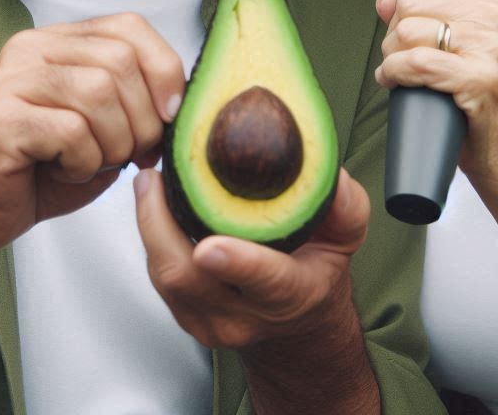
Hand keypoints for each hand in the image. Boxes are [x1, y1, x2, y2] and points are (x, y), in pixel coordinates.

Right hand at [0, 13, 183, 258]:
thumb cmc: (43, 170)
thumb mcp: (104, 126)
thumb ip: (137, 100)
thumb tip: (180, 101)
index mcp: (59, 40)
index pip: (130, 26)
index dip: (164, 70)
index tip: (170, 116)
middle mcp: (31, 48)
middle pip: (121, 61)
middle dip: (143, 118)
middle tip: (132, 154)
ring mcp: (11, 80)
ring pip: (99, 93)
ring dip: (114, 142)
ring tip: (96, 162)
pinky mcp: (0, 120)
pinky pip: (72, 132)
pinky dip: (85, 163)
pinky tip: (66, 172)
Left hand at [134, 166, 368, 350]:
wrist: (295, 321)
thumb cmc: (317, 268)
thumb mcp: (345, 237)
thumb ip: (347, 208)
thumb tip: (335, 178)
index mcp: (292, 294)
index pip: (267, 281)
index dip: (238, 264)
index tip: (212, 245)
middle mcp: (246, 316)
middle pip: (191, 281)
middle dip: (161, 229)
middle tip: (155, 177)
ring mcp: (210, 320)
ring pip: (167, 277)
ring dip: (150, 226)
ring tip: (150, 182)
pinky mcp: (184, 313)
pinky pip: (159, 274)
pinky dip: (151, 235)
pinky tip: (153, 201)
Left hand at [375, 0, 497, 192]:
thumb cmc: (481, 97)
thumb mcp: (461, 45)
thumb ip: (424, 15)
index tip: (405, 12)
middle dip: (395, 30)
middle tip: (402, 54)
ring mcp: (491, 45)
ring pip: (406, 30)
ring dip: (391, 55)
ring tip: (401, 71)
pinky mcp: (479, 78)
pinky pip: (413, 63)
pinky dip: (393, 74)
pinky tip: (395, 83)